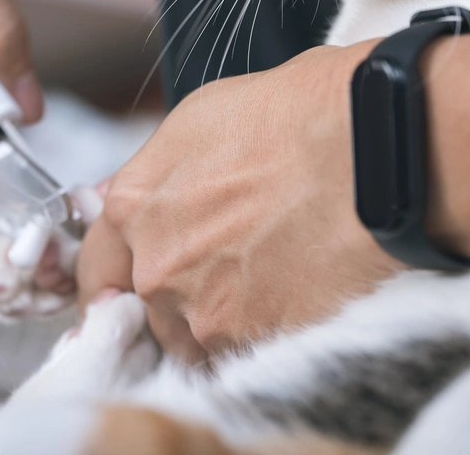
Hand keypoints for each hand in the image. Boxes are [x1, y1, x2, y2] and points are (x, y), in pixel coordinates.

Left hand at [76, 40, 401, 360]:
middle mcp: (154, 263)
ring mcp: (199, 310)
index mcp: (133, 204)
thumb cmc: (299, 115)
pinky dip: (260, 337)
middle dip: (178, 291)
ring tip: (269, 278)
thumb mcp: (203, 117)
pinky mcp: (250, 341)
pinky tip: (293, 297)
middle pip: (147, 303)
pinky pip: (240, 353)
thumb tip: (136, 197)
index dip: (115, 272)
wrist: (373, 152)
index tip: (134, 281)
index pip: (96, 262)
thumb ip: (157, 173)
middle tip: (229, 266)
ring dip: (217, 320)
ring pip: (191, 336)